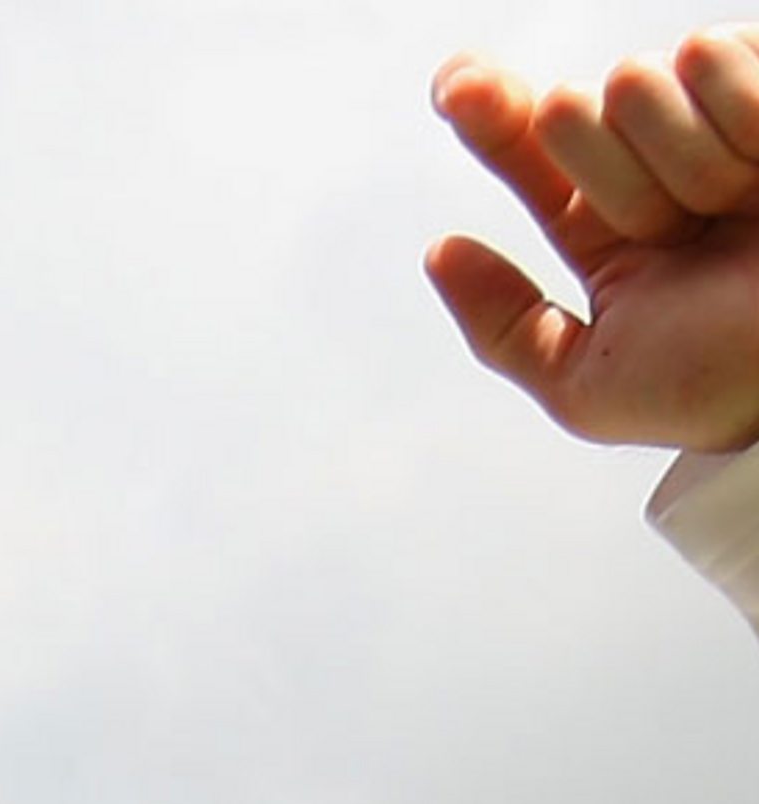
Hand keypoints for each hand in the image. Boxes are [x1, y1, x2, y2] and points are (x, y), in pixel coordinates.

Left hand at [428, 25, 758, 448]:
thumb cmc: (712, 386)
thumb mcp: (586, 386)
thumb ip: (506, 330)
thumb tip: (439, 252)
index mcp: (609, 224)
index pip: (531, 153)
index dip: (488, 116)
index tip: (454, 88)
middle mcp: (660, 163)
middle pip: (571, 114)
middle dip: (605, 172)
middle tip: (665, 226)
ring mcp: (720, 117)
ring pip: (639, 80)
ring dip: (677, 156)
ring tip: (731, 207)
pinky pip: (717, 54)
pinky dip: (735, 109)